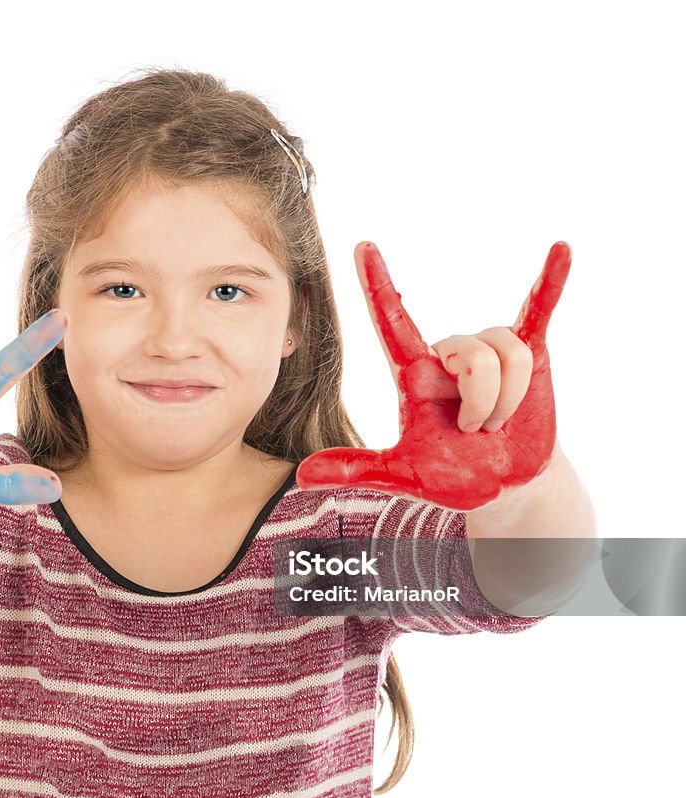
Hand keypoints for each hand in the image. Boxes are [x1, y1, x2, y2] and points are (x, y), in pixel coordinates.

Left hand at [296, 241, 570, 510]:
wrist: (505, 486)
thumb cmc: (451, 475)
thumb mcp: (404, 475)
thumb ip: (358, 469)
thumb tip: (302, 476)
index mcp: (414, 374)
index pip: (392, 319)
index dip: (378, 284)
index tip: (362, 245)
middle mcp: (448, 355)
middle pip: (473, 355)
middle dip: (483, 403)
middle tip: (477, 432)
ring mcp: (489, 352)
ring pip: (508, 353)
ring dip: (510, 399)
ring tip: (499, 424)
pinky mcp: (529, 355)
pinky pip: (538, 312)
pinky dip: (552, 283)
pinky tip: (562, 250)